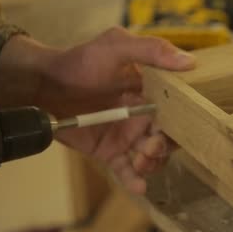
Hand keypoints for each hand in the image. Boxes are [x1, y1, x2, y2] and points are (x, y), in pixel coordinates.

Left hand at [0, 27, 195, 193]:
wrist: (43, 85)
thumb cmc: (80, 62)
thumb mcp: (116, 46)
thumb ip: (151, 50)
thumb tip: (189, 62)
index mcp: (151, 90)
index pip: (176, 109)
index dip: (180, 120)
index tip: (174, 126)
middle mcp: (143, 114)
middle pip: (167, 137)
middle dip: (164, 145)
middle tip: (151, 146)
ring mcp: (127, 135)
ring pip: (151, 156)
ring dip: (152, 163)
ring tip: (141, 162)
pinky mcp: (111, 151)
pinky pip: (127, 169)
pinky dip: (135, 179)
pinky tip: (139, 185)